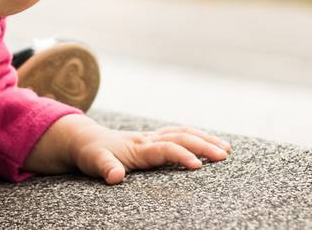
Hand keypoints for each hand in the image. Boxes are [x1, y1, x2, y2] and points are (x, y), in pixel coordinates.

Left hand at [24, 114, 231, 183]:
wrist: (86, 140)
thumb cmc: (92, 154)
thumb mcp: (94, 162)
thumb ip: (106, 168)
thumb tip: (115, 177)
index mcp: (137, 147)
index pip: (163, 149)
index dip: (180, 155)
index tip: (197, 165)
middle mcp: (148, 139)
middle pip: (179, 137)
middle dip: (202, 145)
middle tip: (223, 156)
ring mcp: (152, 138)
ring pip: (182, 133)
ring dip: (204, 139)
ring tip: (225, 150)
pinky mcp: (154, 140)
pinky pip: (179, 135)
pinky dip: (197, 137)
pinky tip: (211, 145)